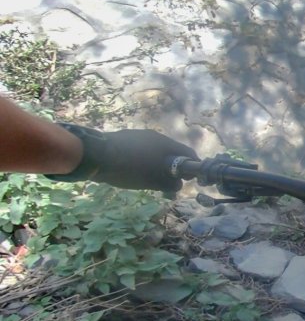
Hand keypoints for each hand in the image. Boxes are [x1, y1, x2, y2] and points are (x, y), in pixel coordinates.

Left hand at [48, 125, 197, 192]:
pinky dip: (143, 160)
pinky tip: (133, 171)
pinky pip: (141, 150)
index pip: (187, 153)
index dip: (192, 166)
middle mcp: (155, 136)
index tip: (189, 179)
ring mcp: (138, 135)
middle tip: (168, 182)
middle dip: (172, 167)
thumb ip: (169, 183)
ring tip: (149, 178)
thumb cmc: (130, 169)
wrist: (96, 156)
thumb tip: (178, 185)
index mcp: (165, 143)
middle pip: (170, 152)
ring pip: (155, 151)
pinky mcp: (124, 138)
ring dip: (156, 164)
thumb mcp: (153, 181)